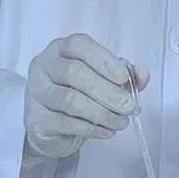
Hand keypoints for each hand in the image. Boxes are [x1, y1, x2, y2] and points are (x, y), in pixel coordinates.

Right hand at [23, 33, 148, 166]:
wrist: (50, 127)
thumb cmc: (76, 95)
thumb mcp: (103, 80)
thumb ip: (123, 75)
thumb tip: (142, 74)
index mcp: (61, 49)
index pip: (79, 46)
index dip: (104, 61)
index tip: (124, 78)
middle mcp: (44, 66)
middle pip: (75, 73)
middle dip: (107, 91)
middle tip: (128, 106)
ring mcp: (36, 92)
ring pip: (70, 100)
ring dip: (101, 113)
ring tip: (120, 122)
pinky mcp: (36, 119)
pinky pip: (65, 122)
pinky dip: (90, 129)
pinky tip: (106, 131)